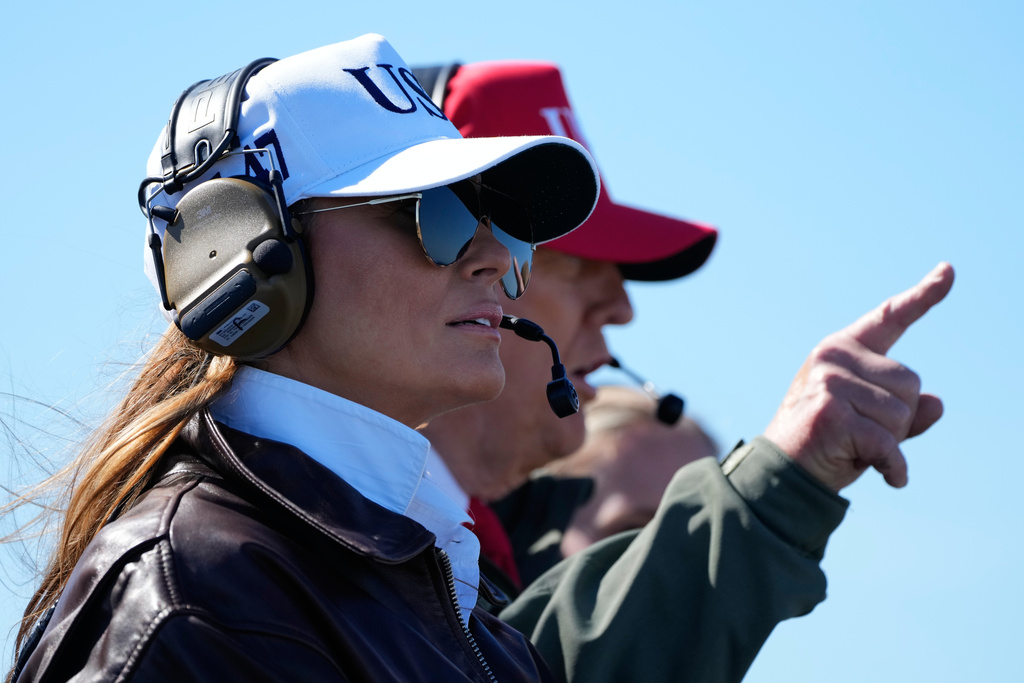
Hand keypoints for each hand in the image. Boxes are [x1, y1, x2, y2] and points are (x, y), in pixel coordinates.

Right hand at [763, 262, 954, 491]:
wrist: (781, 475)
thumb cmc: (825, 444)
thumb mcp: (869, 422)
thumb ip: (903, 410)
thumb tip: (936, 403)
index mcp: (841, 349)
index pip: (889, 318)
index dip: (922, 296)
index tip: (948, 270)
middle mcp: (833, 357)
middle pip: (911, 383)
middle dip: (899, 420)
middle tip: (862, 436)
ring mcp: (830, 383)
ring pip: (902, 413)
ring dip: (892, 443)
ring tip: (856, 449)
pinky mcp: (832, 413)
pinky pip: (889, 443)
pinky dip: (894, 467)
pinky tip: (887, 477)